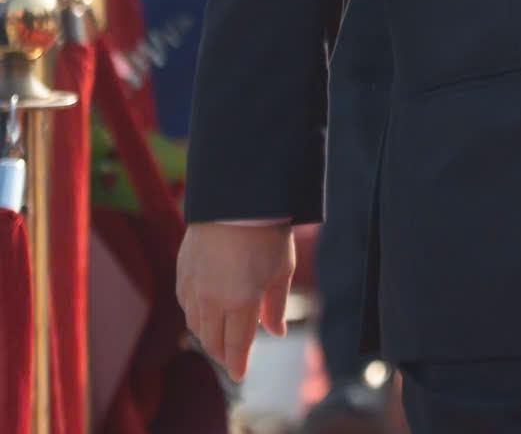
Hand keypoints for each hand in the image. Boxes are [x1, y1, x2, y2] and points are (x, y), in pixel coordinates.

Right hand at [176, 221, 293, 381]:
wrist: (236, 200)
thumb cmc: (267, 234)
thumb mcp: (282, 270)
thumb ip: (276, 306)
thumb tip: (275, 333)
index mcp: (241, 303)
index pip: (236, 346)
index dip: (238, 364)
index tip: (240, 376)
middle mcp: (212, 301)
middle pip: (213, 341)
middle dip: (224, 353)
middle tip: (234, 358)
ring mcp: (193, 289)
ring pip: (196, 327)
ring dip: (209, 337)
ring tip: (221, 339)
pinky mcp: (181, 276)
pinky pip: (186, 307)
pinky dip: (196, 318)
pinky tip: (206, 316)